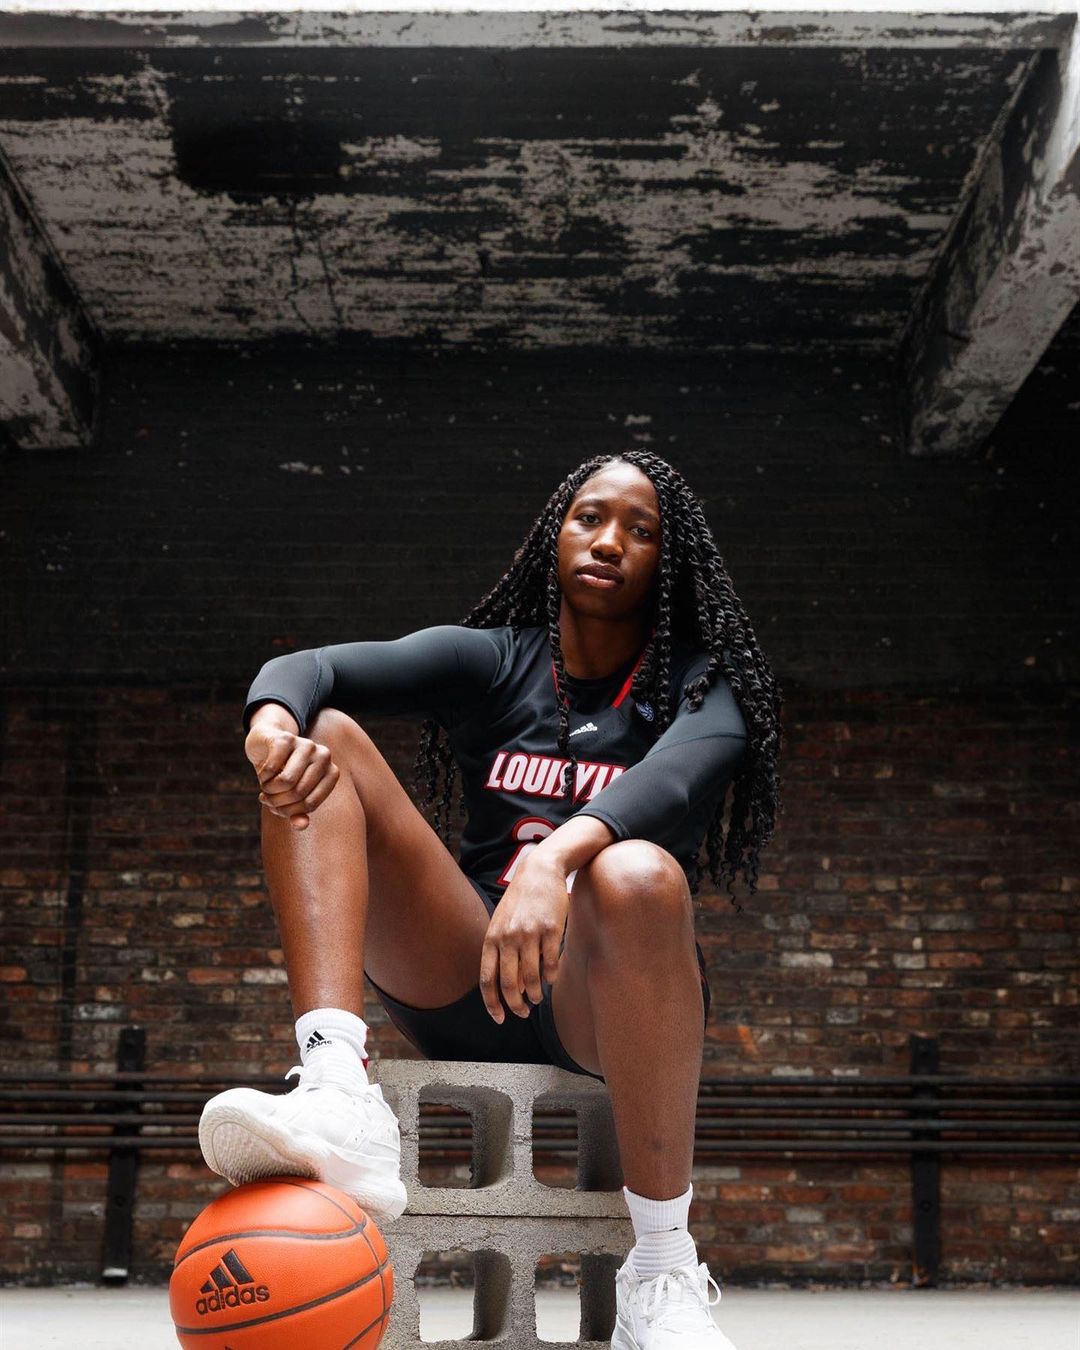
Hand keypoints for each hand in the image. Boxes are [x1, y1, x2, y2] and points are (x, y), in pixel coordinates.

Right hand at [245, 705, 340, 830]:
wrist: (267, 743)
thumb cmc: (283, 773)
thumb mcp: (291, 795)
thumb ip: (298, 812)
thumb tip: (301, 825)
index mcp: (331, 773)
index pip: (310, 804)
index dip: (289, 812)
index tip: (278, 809)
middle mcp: (324, 756)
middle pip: (298, 793)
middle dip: (276, 802)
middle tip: (267, 799)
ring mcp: (307, 744)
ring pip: (286, 781)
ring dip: (268, 790)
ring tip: (265, 787)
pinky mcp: (287, 738)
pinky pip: (271, 768)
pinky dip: (262, 776)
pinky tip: (263, 773)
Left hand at [479, 855, 569, 1022]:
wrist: (540, 870)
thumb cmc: (520, 900)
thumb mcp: (501, 923)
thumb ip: (500, 952)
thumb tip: (509, 987)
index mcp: (492, 938)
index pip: (487, 980)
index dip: (492, 1004)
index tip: (500, 1018)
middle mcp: (508, 938)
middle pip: (509, 984)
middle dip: (516, 1005)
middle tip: (523, 1012)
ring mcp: (530, 934)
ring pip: (531, 978)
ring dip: (535, 995)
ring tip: (538, 997)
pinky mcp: (552, 930)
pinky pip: (551, 964)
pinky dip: (551, 977)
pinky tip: (551, 979)